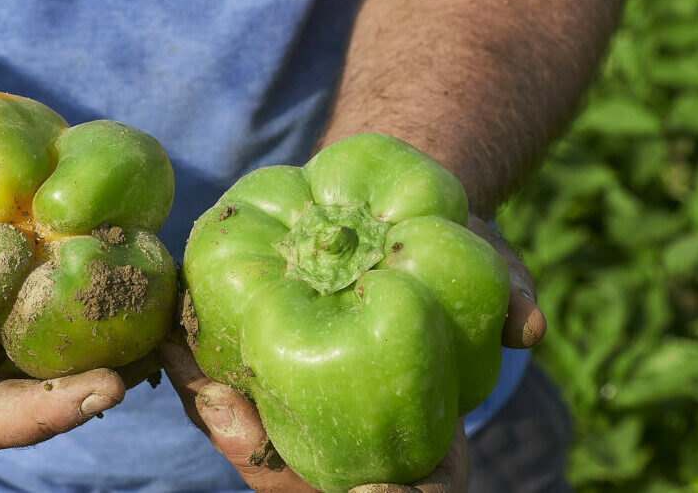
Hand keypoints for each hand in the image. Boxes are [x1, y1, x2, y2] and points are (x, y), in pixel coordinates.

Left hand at [157, 217, 539, 490]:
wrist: (396, 231)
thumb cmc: (451, 255)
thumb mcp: (486, 266)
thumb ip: (507, 294)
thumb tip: (528, 324)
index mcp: (426, 446)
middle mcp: (362, 451)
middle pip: (305, 487)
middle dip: (263, 459)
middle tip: (232, 414)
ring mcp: (310, 427)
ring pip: (258, 452)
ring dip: (217, 416)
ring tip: (189, 374)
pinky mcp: (266, 391)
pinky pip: (230, 401)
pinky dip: (201, 376)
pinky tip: (169, 341)